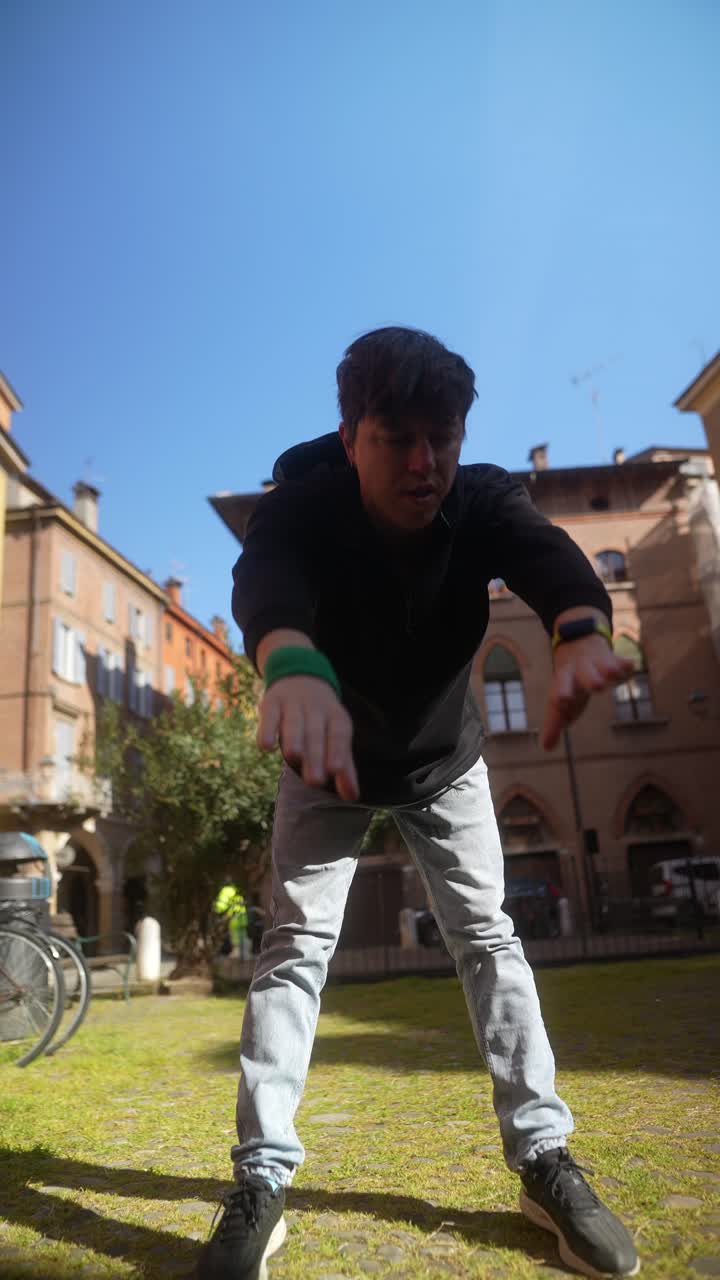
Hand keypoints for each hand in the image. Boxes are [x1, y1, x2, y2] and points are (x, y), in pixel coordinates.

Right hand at [257, 675, 358, 800]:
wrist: (299, 676)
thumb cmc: (320, 719)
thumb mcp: (335, 736)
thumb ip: (344, 768)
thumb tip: (352, 797)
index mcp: (336, 717)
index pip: (339, 734)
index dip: (337, 750)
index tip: (335, 770)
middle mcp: (316, 709)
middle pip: (316, 733)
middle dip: (315, 756)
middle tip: (314, 781)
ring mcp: (293, 704)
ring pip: (294, 722)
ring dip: (294, 738)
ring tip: (294, 757)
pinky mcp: (271, 702)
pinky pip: (269, 714)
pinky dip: (267, 729)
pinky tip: (265, 746)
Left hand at [541, 636, 635, 750]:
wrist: (578, 643)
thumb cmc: (570, 682)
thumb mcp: (560, 702)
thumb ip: (553, 724)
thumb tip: (546, 747)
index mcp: (564, 681)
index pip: (561, 688)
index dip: (562, 693)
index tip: (562, 700)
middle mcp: (580, 670)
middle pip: (583, 673)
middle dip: (589, 678)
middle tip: (596, 685)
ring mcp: (597, 663)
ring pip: (603, 665)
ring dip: (608, 669)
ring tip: (612, 674)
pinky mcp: (613, 660)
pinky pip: (620, 661)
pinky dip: (625, 664)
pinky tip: (630, 666)